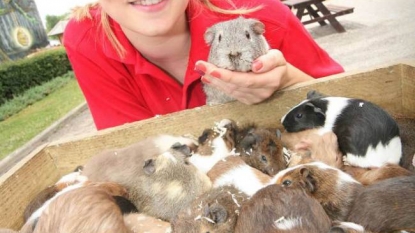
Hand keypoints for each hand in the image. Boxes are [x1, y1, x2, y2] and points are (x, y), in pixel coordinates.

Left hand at [195, 49, 311, 104]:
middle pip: (234, 85)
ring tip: (200, 70)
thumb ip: (269, 60)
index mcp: (269, 81)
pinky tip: (207, 78)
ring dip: (213, 81)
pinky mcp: (246, 101)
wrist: (283, 80)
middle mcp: (260, 93)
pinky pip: (230, 93)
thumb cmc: (278, 65)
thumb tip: (255, 66)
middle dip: (215, 76)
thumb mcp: (279, 57)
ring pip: (230, 90)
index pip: (245, 80)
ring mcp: (253, 99)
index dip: (227, 76)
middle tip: (200, 65)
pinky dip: (217, 85)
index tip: (212, 70)